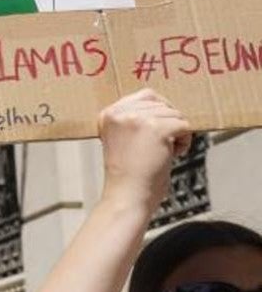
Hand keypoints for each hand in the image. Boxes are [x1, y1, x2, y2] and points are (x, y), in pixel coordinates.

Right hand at [97, 89, 191, 212]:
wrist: (127, 196)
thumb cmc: (129, 174)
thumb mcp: (122, 138)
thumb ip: (134, 119)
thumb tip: (164, 104)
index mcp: (108, 114)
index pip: (146, 96)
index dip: (159, 113)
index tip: (155, 134)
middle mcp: (120, 113)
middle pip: (163, 104)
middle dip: (168, 124)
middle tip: (158, 147)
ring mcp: (137, 119)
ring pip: (175, 114)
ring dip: (177, 134)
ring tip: (164, 152)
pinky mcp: (156, 129)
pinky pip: (184, 125)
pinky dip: (184, 142)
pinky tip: (172, 155)